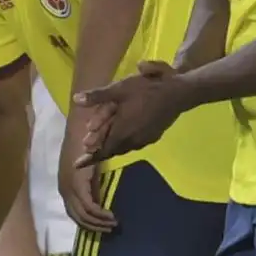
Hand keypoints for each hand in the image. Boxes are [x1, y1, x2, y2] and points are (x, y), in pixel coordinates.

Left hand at [59, 110, 116, 233]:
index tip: (103, 226)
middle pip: (76, 217)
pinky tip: (111, 216)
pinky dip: (99, 214)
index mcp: (65, 184)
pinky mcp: (77, 182)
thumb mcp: (91, 166)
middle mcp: (63, 187)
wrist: (84, 123)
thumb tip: (98, 197)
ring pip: (82, 215)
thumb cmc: (88, 138)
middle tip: (110, 230)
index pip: (73, 211)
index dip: (87, 222)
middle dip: (93, 226)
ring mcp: (68, 185)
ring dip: (98, 223)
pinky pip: (88, 206)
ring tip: (113, 225)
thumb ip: (92, 182)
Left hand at [72, 61, 188, 166]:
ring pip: (123, 147)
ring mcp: (145, 140)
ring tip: (102, 142)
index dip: (89, 158)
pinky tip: (122, 136)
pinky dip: (123, 142)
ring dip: (111, 145)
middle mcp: (133, 141)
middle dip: (99, 148)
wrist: (179, 93)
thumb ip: (97, 96)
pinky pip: (134, 144)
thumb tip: (75, 100)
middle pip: (111, 150)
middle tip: (87, 146)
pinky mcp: (154, 136)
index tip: (77, 165)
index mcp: (122, 132)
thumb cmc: (148, 90)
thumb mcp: (120, 89)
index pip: (102, 151)